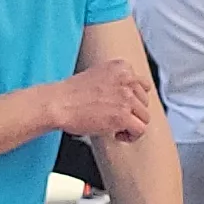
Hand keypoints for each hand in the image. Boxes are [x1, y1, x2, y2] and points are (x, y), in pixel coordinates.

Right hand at [40, 59, 159, 143]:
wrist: (59, 103)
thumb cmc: (71, 94)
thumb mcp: (98, 76)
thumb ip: (117, 82)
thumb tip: (131, 100)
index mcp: (122, 67)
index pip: (143, 85)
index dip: (133, 100)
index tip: (123, 107)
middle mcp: (128, 79)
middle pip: (144, 103)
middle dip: (132, 113)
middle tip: (116, 119)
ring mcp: (127, 98)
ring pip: (144, 117)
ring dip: (131, 125)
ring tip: (115, 128)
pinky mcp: (123, 116)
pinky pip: (140, 130)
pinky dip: (131, 136)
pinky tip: (117, 135)